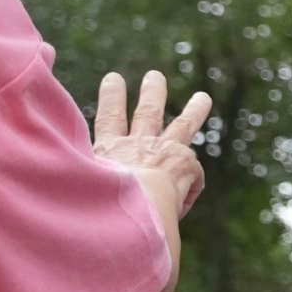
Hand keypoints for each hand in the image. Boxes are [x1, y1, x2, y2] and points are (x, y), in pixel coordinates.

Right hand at [93, 70, 214, 219]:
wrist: (123, 214)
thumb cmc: (99, 212)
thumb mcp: (88, 192)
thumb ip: (97, 186)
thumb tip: (101, 202)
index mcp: (107, 151)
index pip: (108, 119)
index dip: (111, 98)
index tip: (113, 77)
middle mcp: (136, 144)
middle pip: (147, 112)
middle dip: (152, 92)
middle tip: (155, 76)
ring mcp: (162, 149)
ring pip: (182, 126)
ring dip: (194, 111)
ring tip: (203, 98)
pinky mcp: (184, 162)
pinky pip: (193, 175)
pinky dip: (190, 187)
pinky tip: (180, 203)